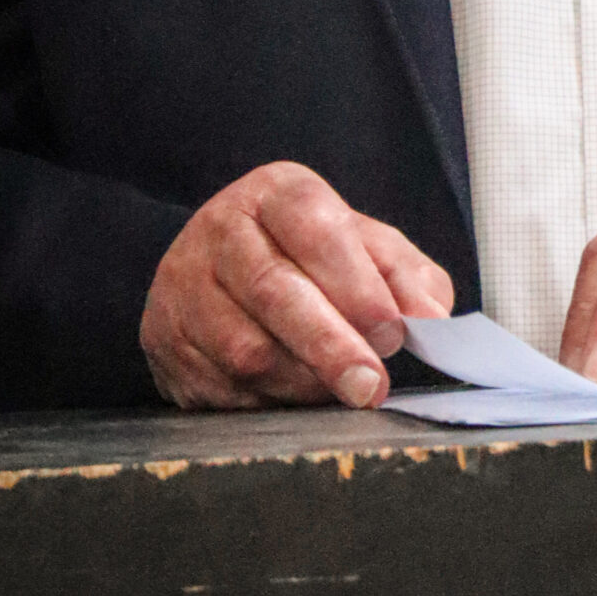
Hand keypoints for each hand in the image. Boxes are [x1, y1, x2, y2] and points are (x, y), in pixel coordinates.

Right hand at [140, 162, 453, 410]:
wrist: (220, 270)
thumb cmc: (310, 258)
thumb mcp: (365, 246)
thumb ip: (406, 276)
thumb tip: (432, 318)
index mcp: (276, 193)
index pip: (315, 228)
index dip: (357, 284)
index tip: (393, 332)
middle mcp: (220, 230)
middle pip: (273, 291)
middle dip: (330, 346)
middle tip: (370, 386)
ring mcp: (183, 285)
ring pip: (243, 347)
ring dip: (301, 381)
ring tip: (337, 391)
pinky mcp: (163, 339)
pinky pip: (218, 385)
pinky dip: (265, 402)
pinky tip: (292, 396)